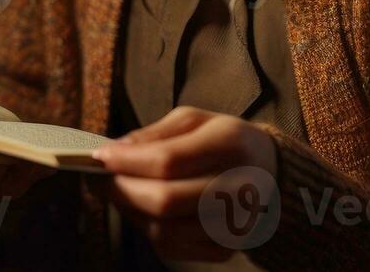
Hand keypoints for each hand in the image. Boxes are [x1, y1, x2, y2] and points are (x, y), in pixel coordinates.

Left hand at [92, 106, 279, 262]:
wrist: (270, 173)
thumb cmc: (224, 141)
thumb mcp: (195, 121)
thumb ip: (155, 134)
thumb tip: (115, 150)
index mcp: (231, 144)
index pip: (168, 161)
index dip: (127, 162)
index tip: (99, 156)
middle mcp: (239, 188)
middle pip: (164, 201)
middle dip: (121, 189)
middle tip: (99, 178)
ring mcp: (235, 224)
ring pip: (164, 230)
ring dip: (131, 211)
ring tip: (119, 191)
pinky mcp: (226, 247)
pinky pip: (173, 247)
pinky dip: (148, 228)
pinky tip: (143, 209)